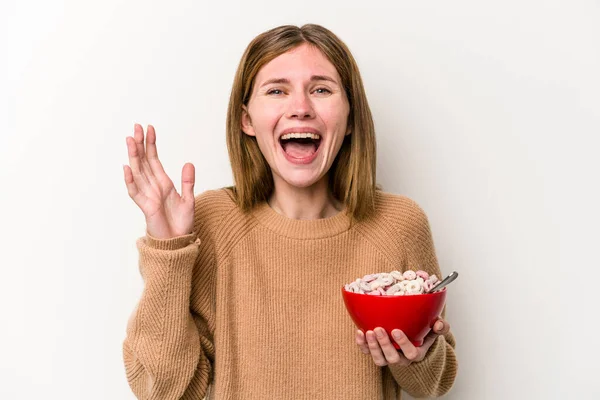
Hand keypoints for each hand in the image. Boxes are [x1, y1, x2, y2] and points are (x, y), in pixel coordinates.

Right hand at [123, 123, 195, 238]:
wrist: (178, 242)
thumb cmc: (182, 223)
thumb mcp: (189, 200)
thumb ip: (188, 182)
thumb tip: (188, 163)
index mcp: (163, 183)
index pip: (154, 159)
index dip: (151, 144)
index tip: (149, 128)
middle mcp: (153, 187)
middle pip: (143, 162)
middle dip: (140, 145)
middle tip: (136, 127)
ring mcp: (148, 196)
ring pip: (138, 172)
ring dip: (133, 156)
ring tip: (130, 140)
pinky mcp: (146, 207)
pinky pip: (136, 192)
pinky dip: (131, 180)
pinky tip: (127, 168)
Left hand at [355, 318, 450, 366]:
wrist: (411, 336)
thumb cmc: (423, 332)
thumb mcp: (434, 329)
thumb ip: (440, 327)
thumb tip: (439, 324)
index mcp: (416, 353)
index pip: (411, 353)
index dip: (403, 343)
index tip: (396, 330)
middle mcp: (401, 358)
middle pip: (392, 358)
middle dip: (384, 344)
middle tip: (378, 329)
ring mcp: (387, 356)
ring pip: (379, 359)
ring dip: (372, 346)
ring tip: (368, 331)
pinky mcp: (376, 352)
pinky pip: (367, 352)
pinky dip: (362, 344)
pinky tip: (359, 332)